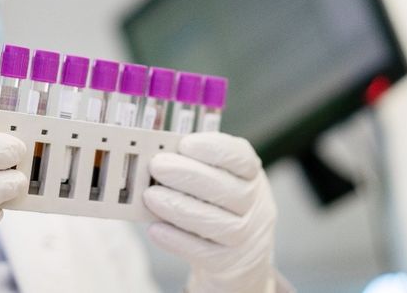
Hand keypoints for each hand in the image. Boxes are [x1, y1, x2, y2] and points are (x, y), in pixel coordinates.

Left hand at [144, 132, 277, 292]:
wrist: (238, 256)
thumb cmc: (218, 207)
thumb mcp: (216, 180)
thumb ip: (192, 166)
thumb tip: (159, 155)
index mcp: (250, 175)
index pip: (240, 157)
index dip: (214, 149)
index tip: (184, 144)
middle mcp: (255, 204)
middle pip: (227, 189)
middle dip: (188, 175)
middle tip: (157, 166)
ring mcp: (246, 236)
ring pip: (217, 223)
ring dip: (180, 207)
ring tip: (150, 196)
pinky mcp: (229, 263)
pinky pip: (204, 253)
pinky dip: (178, 240)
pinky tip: (156, 229)